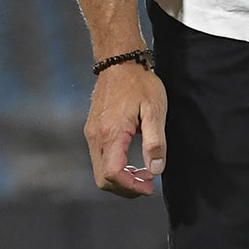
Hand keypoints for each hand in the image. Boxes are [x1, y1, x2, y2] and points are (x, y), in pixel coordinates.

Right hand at [84, 64, 167, 197]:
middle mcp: (96, 137)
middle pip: (103, 179)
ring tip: (142, 173)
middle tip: (147, 184)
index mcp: (111, 134)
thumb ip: (156, 141)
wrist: (119, 60)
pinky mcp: (92, 129)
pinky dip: (114, 167)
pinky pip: (99, 158)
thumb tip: (156, 169)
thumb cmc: (139, 82)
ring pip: (99, 171)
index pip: (113, 175)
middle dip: (125, 188)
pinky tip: (131, 161)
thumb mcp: (155, 109)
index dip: (131, 187)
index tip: (150, 187)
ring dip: (120, 179)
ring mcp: (92, 133)